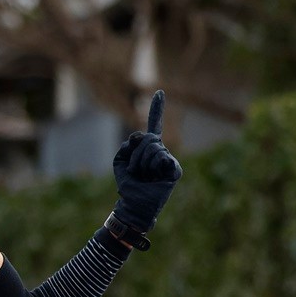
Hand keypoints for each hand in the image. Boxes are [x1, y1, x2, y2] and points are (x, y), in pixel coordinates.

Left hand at [112, 90, 181, 232]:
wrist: (134, 204)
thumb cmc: (128, 185)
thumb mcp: (120, 161)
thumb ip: (128, 145)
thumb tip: (142, 136)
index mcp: (148, 148)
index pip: (154, 124)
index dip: (157, 108)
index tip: (159, 91)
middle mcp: (161, 151)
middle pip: (147, 139)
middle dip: (136, 156)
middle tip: (136, 171)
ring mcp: (169, 160)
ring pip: (152, 149)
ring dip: (141, 165)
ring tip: (144, 177)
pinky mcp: (175, 170)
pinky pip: (162, 159)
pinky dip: (153, 168)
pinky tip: (156, 179)